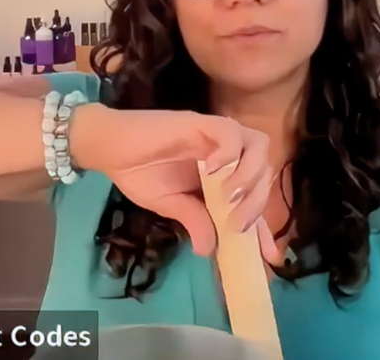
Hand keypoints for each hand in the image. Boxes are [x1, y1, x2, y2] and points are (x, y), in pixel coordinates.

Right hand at [71, 105, 279, 259]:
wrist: (108, 148)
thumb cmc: (137, 172)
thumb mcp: (169, 205)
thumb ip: (193, 219)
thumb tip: (208, 250)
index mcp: (222, 174)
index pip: (254, 198)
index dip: (265, 227)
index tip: (271, 256)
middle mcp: (225, 152)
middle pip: (263, 170)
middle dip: (257, 202)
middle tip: (236, 225)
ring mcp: (214, 135)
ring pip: (257, 145)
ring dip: (250, 174)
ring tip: (229, 197)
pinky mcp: (199, 122)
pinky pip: (229, 131)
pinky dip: (228, 151)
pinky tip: (211, 170)